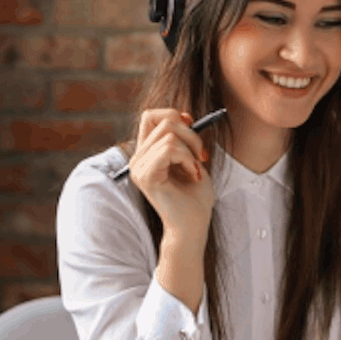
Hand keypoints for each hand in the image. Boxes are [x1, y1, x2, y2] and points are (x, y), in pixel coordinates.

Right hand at [127, 109, 215, 245]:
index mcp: (147, 153)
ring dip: (191, 150)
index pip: (150, 116)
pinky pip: (169, 150)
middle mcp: (138, 159)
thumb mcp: (192, 160)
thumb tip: (184, 115)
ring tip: (196, 170)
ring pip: (169, 135)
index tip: (192, 126)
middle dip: (192, 134)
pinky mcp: (146, 176)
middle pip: (164, 121)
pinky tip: (194, 175)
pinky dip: (188, 159)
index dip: (173, 114)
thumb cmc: (195, 197)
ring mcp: (139, 167)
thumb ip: (184, 138)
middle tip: (202, 156)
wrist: (193, 225)